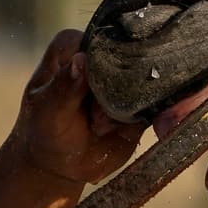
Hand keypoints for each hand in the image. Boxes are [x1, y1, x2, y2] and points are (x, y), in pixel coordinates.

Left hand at [10, 30, 145, 185]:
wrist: (63, 167)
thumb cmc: (46, 133)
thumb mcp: (48, 113)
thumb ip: (63, 88)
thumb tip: (81, 59)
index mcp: (74, 47)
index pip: (100, 41)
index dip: (99, 67)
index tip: (87, 95)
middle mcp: (103, 55)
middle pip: (130, 57)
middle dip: (116, 91)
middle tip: (94, 121)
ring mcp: (126, 76)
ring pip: (149, 78)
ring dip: (130, 107)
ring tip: (102, 129)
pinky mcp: (144, 96)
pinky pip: (161, 98)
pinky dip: (149, 115)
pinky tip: (123, 130)